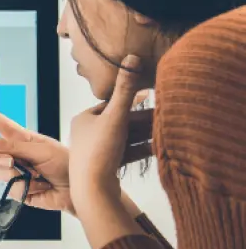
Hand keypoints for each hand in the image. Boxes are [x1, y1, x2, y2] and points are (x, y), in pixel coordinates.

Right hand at [0, 89, 148, 215]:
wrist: (80, 189)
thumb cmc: (68, 163)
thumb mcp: (42, 149)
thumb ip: (13, 146)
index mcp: (20, 138)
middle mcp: (14, 153)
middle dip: (1, 159)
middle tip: (16, 163)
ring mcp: (14, 172)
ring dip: (14, 174)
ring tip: (34, 176)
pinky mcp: (17, 190)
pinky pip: (9, 188)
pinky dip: (25, 188)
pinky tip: (39, 186)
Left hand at [69, 55, 152, 216]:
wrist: (93, 191)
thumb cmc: (100, 150)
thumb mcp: (116, 116)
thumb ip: (126, 89)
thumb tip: (131, 57)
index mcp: (83, 119)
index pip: (111, 104)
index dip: (133, 101)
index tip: (153, 96)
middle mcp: (85, 134)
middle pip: (120, 122)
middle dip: (142, 120)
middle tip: (164, 115)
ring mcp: (94, 152)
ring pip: (125, 139)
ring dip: (144, 134)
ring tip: (165, 130)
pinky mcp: (104, 169)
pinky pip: (125, 154)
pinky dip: (140, 149)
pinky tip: (158, 147)